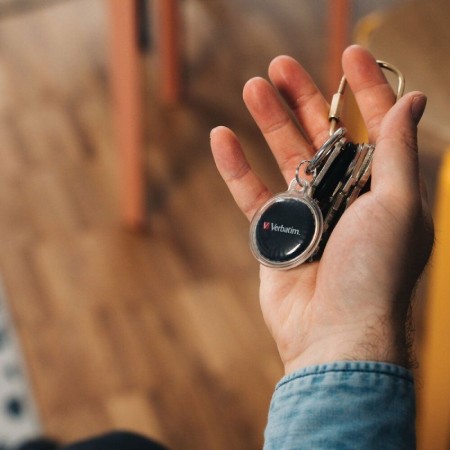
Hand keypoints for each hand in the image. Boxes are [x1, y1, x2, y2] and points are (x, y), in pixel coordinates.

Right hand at [210, 46, 433, 373]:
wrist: (335, 336)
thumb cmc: (375, 273)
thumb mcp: (397, 205)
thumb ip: (398, 151)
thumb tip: (414, 98)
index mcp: (380, 188)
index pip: (373, 126)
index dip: (363, 88)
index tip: (348, 51)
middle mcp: (345, 197)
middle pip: (321, 136)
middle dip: (303, 98)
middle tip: (279, 66)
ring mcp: (308, 215)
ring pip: (283, 159)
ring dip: (267, 123)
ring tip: (251, 88)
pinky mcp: (275, 235)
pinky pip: (252, 194)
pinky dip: (236, 168)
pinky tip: (222, 138)